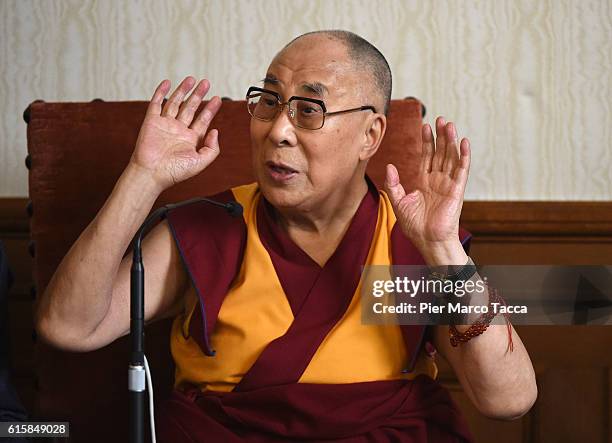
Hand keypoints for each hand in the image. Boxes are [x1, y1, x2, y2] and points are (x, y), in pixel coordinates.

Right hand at [130, 76, 222, 191]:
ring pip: (176, 103)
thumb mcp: (200, 162)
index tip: (217, 99)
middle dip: (198, 95)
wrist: (151, 174)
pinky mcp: (151, 122)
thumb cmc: (173, 172)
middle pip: (190, 108)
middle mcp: (178, 130)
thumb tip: (216, 131)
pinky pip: (157, 104)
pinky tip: (168, 83)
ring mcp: (165, 125)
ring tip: (192, 80)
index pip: (203, 120)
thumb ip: (212, 148)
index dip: (210, 109)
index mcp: (190, 140)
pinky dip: (161, 92)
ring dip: (183, 91)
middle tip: (206, 83)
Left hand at [384, 116, 469, 259]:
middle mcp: (438, 181)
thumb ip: (393, 184)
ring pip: (451, 157)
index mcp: (425, 182)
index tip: (425, 126)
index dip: (427, 141)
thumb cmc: (414, 226)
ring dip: (451, 141)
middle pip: (440, 153)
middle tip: (440, 118)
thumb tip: (389, 166)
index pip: (426, 156)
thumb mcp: (399, 202)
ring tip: (449, 124)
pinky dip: (464, 156)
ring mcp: (448, 184)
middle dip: (440, 136)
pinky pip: (462, 170)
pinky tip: (464, 142)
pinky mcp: (457, 190)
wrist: (427, 240)